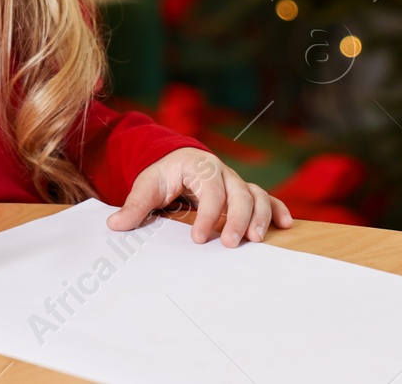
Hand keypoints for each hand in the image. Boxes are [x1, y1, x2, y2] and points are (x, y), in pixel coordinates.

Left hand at [107, 147, 294, 246]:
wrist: (177, 159)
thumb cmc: (163, 173)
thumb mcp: (146, 185)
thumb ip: (134, 206)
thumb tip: (115, 226)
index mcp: (199, 165)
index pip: (209, 189)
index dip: (207, 214)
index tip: (198, 238)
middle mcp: (223, 172)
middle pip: (239, 192)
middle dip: (237, 218)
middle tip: (230, 243)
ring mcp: (236, 182)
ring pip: (256, 195)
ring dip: (260, 216)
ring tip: (256, 239)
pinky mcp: (244, 192)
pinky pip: (266, 198)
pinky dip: (276, 210)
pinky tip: (285, 225)